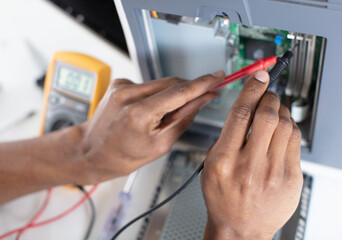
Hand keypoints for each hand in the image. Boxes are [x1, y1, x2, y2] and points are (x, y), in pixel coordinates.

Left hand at [76, 72, 223, 183]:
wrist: (92, 151)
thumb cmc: (122, 155)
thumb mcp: (160, 144)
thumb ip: (184, 118)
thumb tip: (202, 100)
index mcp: (139, 113)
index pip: (180, 92)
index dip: (203, 83)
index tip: (218, 77)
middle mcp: (128, 94)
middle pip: (172, 84)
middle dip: (189, 90)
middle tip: (203, 98)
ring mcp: (121, 86)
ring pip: (160, 83)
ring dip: (171, 95)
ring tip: (163, 117)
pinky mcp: (119, 83)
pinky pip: (148, 85)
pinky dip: (155, 95)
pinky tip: (149, 111)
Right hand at [201, 71, 302, 239]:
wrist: (240, 228)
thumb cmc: (223, 198)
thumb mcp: (209, 166)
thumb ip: (226, 137)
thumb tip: (247, 108)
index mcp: (223, 161)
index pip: (240, 114)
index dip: (251, 90)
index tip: (259, 76)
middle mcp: (248, 166)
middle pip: (266, 115)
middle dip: (268, 97)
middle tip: (267, 93)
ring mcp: (273, 173)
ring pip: (283, 124)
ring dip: (279, 110)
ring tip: (273, 111)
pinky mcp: (291, 178)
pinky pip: (295, 141)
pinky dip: (289, 126)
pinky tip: (281, 128)